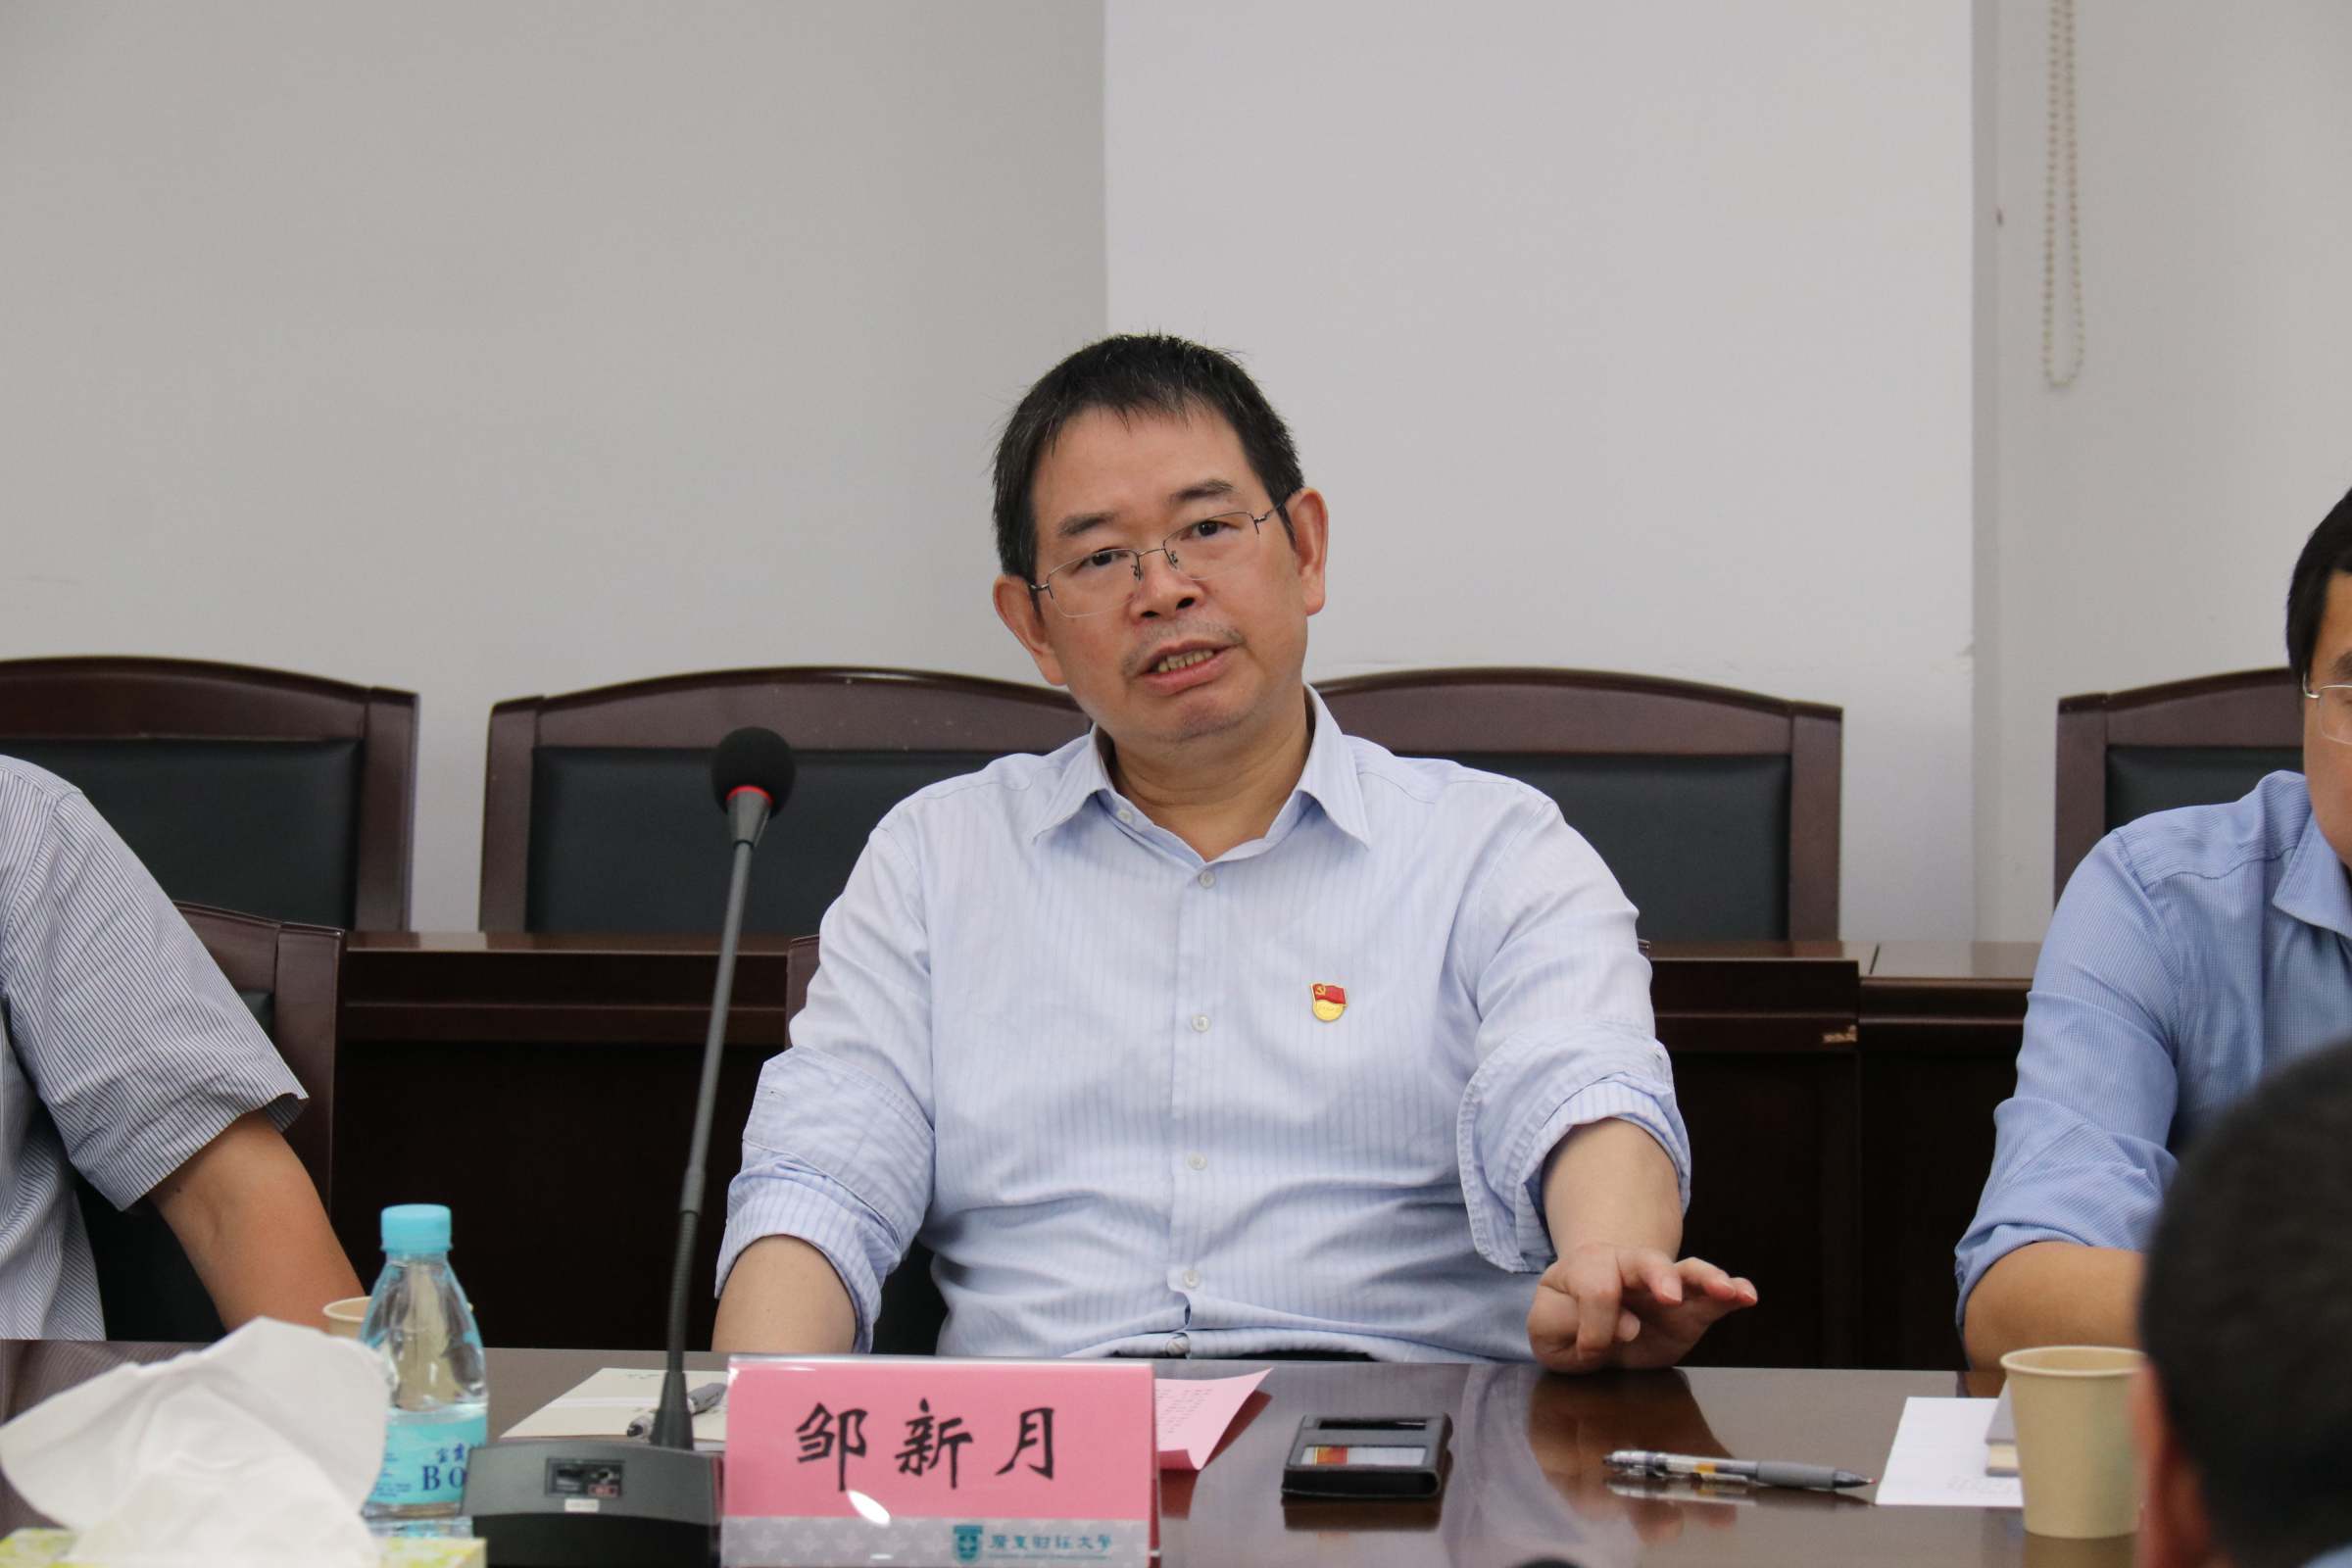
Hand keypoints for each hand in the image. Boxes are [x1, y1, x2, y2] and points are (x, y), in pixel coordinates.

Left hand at [1526, 1244, 1756, 1372]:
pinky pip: (1713, 1297)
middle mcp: (1627, 1268)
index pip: (1596, 1289)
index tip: (1590, 1351)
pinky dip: (1733, 1292)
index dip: (1595, 1325)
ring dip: (1706, 1278)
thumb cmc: (1564, 1321)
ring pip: (1686, 1271)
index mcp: (1585, 1268)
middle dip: (1657, 1277)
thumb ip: (1566, 1323)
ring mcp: (1662, 1287)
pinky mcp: (1689, 1310)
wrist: (1585, 1324)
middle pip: (1643, 1261)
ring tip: (1726, 1289)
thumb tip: (1626, 1326)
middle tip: (1669, 1297)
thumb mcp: (1545, 1329)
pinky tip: (1747, 1295)